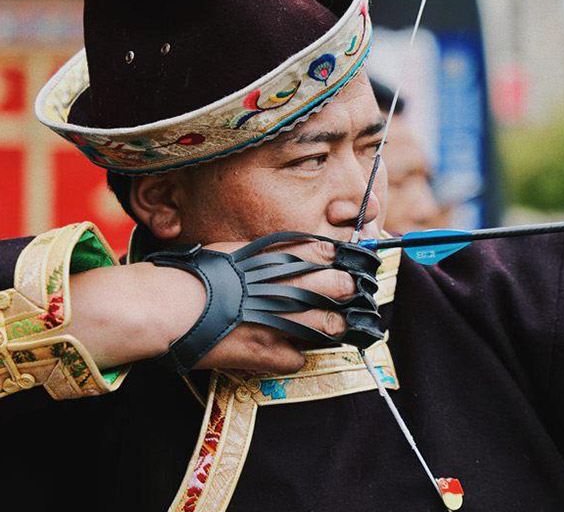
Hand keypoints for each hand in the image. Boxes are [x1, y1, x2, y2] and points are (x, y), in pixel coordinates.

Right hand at [70, 239, 355, 373]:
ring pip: (329, 325)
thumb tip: (286, 253)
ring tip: (334, 325)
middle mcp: (284, 289)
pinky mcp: (268, 353)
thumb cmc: (193, 275)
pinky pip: (299, 359)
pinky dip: (297, 356)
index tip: (347, 262)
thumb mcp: (232, 251)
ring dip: (333, 325)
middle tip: (348, 292)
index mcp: (275, 261)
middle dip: (346, 289)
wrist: (167, 307)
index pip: (323, 254)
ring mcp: (279, 323)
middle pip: (337, 286)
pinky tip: (291, 351)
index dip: (339, 259)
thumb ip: (264, 254)